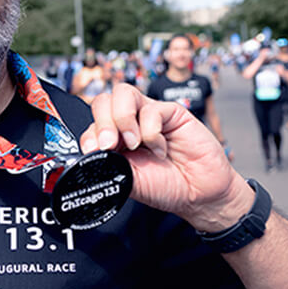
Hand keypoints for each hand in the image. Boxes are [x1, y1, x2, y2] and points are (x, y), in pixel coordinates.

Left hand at [79, 83, 253, 231]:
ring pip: (123, 93)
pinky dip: (151, 132)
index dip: (89, 136)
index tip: (92, 152)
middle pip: (103, 102)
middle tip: (109, 145)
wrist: (198, 194)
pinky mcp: (171, 112)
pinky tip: (160, 149)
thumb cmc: (165, 187)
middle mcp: (129, 123)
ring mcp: (148, 115)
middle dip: (102, 123)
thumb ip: (108, 165)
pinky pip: (152, 109)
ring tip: (133, 143)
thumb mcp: (128, 181)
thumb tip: (89, 152)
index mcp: (114, 139)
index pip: (91, 124)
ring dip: (123, 119)